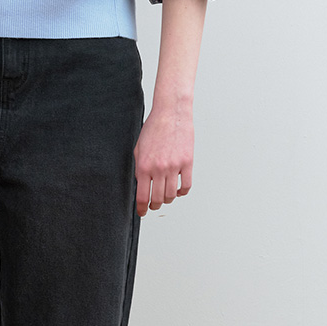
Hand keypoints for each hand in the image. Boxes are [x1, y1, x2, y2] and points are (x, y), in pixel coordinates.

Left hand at [136, 83, 194, 214]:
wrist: (171, 113)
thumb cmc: (154, 128)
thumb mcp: (139, 148)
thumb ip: (140, 168)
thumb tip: (141, 185)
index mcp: (143, 166)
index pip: (142, 196)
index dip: (141, 209)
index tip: (142, 213)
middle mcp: (158, 169)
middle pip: (157, 199)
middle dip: (154, 206)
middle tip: (153, 206)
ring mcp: (174, 167)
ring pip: (171, 195)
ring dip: (167, 200)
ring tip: (165, 197)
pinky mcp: (187, 163)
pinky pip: (186, 186)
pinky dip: (181, 192)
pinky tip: (178, 190)